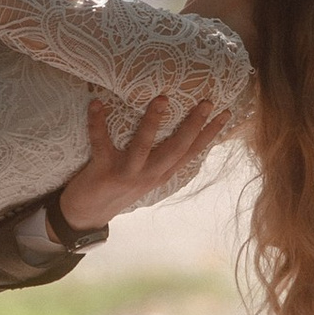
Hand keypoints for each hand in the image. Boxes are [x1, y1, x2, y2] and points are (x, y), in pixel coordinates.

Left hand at [56, 89, 230, 232]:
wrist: (87, 216)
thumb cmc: (116, 188)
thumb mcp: (144, 176)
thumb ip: (157, 157)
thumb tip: (172, 128)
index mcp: (161, 174)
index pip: (192, 152)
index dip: (210, 134)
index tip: (226, 113)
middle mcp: (149, 175)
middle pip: (176, 149)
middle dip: (193, 125)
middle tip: (206, 102)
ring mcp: (127, 174)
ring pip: (143, 146)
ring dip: (152, 122)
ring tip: (162, 99)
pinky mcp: (103, 172)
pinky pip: (101, 143)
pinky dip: (98, 123)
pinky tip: (97, 103)